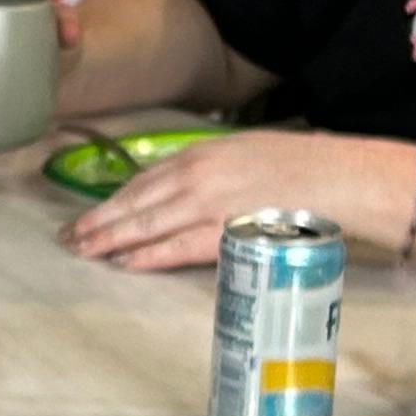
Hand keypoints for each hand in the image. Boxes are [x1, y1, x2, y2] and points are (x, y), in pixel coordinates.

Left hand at [63, 128, 415, 273]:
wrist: (345, 179)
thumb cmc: (308, 169)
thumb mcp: (252, 155)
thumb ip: (220, 172)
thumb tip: (196, 191)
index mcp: (207, 154)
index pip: (148, 178)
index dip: (116, 197)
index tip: (92, 210)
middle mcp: (200, 175)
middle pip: (137, 200)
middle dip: (100, 219)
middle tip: (70, 236)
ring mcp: (211, 204)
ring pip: (148, 223)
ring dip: (111, 238)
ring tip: (84, 251)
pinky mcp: (226, 233)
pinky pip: (177, 247)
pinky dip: (146, 255)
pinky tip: (123, 262)